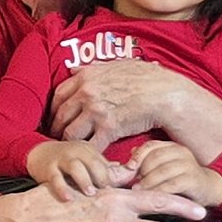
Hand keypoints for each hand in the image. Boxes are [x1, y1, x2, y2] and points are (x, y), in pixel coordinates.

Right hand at [27, 139, 115, 201]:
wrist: (38, 154)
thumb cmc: (68, 162)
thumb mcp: (87, 162)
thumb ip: (106, 170)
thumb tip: (131, 174)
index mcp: (89, 151)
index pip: (105, 164)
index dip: (112, 179)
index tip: (118, 195)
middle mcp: (76, 152)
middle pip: (94, 163)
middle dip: (102, 178)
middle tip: (106, 193)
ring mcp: (61, 159)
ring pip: (75, 167)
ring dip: (84, 180)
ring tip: (90, 193)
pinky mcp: (48, 168)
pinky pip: (55, 178)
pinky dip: (61, 188)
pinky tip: (68, 198)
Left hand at [50, 59, 221, 162]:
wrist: (165, 94)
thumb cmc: (146, 78)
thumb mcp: (118, 65)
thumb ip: (94, 68)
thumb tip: (73, 69)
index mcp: (87, 77)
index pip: (59, 95)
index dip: (55, 109)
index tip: (56, 117)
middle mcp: (87, 93)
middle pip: (61, 115)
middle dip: (57, 128)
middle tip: (57, 137)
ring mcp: (97, 111)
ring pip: (71, 133)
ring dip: (70, 143)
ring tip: (72, 149)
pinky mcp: (109, 129)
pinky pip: (91, 145)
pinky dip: (89, 153)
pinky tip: (89, 157)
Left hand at [130, 140, 221, 207]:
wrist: (208, 189)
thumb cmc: (180, 178)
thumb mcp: (164, 167)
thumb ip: (148, 161)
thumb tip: (130, 158)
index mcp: (171, 146)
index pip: (150, 146)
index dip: (137, 156)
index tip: (128, 168)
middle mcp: (181, 152)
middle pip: (154, 157)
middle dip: (141, 171)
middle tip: (132, 182)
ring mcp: (188, 165)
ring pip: (161, 171)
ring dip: (147, 182)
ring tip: (137, 190)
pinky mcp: (193, 180)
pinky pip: (172, 184)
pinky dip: (159, 191)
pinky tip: (151, 197)